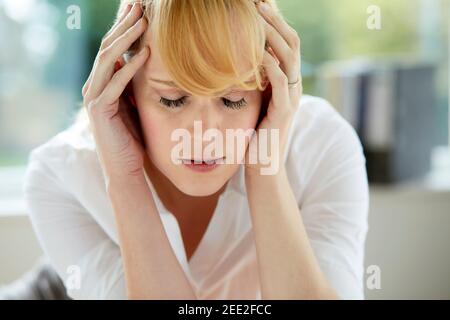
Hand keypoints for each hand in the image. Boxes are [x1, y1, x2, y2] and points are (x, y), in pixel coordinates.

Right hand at [82, 3, 149, 183]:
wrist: (124, 168)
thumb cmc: (132, 137)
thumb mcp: (133, 103)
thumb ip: (132, 83)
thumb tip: (143, 59)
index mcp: (101, 83)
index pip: (110, 49)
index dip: (122, 28)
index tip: (137, 10)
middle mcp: (93, 87)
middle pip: (106, 47)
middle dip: (122, 25)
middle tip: (138, 6)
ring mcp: (94, 98)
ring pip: (107, 60)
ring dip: (125, 39)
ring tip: (142, 22)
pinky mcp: (100, 111)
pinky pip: (115, 84)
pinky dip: (130, 68)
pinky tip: (145, 55)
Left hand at [245, 1, 301, 176]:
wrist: (262, 164)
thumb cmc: (254, 132)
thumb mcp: (255, 99)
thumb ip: (254, 79)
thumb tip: (238, 58)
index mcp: (287, 79)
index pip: (286, 41)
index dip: (275, 21)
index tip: (258, 4)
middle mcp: (294, 84)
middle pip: (291, 42)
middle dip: (275, 19)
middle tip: (258, 2)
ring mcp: (292, 97)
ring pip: (289, 58)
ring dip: (273, 35)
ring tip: (258, 17)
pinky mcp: (284, 112)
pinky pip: (281, 83)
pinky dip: (271, 66)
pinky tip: (259, 53)